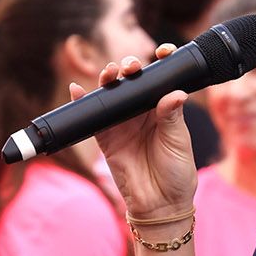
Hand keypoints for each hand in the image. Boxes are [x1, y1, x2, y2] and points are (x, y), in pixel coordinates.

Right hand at [85, 46, 198, 220]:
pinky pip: (91, 117)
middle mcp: (142, 112)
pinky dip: (81, 102)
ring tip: (110, 73)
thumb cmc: (177, 173)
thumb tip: (174, 93)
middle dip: (130, 67)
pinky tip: (77, 90)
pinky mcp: (106, 137)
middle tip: (131, 67)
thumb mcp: (178, 141)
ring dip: (108, 79)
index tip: (164, 51)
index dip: (161, 61)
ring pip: (112, 94)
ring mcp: (122, 123)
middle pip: (132, 81)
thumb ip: (172, 116)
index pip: (161, 78)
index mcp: (164, 108)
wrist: (160, 204)